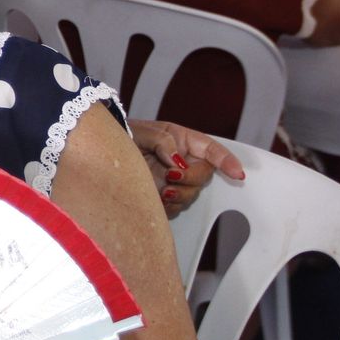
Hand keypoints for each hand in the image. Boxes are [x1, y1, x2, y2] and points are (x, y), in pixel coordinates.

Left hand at [129, 119, 244, 217]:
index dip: (227, 161)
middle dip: (190, 178)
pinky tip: (155, 198)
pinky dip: (167, 206)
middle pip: (203, 176)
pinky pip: (175, 208)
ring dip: (178, 195)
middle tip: (170, 176)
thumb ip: (163, 142)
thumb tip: (178, 161)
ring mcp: (174, 180)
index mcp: (183, 141)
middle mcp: (183, 161)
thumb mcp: (142, 132)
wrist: (101, 155)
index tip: (237, 173)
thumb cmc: (123, 136)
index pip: (211, 150)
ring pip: (191, 194)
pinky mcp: (164, 196)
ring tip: (160, 189)